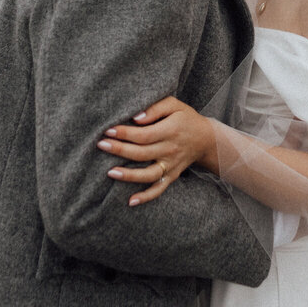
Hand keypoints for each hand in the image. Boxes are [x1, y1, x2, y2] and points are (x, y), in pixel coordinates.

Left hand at [98, 96, 219, 205]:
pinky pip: (159, 189)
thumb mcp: (174, 105)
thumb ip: (155, 108)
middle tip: (101, 145)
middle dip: (120, 150)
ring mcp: (171, 166)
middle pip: (142, 153)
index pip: (144, 134)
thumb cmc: (186, 118)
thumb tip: (135, 117)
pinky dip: (146, 196)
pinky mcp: (172, 175)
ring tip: (110, 172)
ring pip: (149, 174)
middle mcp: (171, 150)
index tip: (108, 130)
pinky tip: (131, 201)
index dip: (125, 133)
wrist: (207, 138)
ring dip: (129, 175)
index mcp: (171, 131)